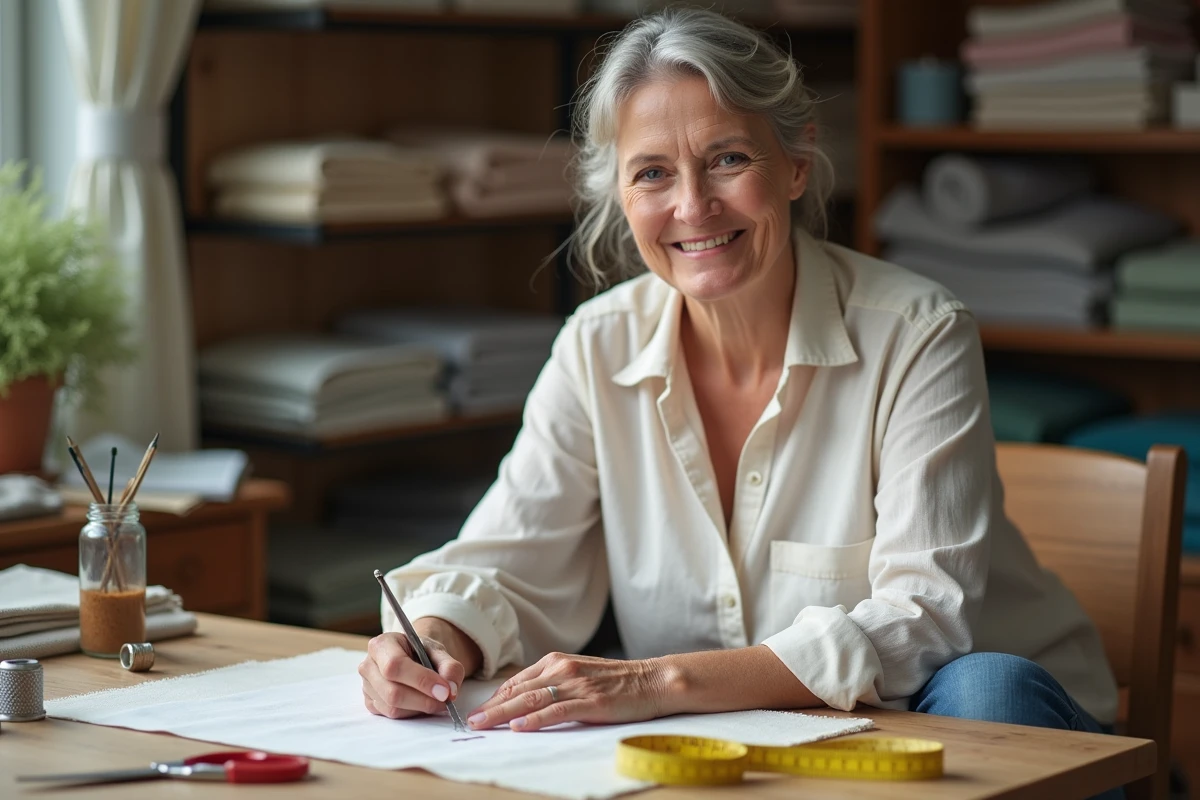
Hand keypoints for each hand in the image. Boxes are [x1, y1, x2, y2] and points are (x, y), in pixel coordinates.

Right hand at [359, 628, 463, 718]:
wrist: (412, 657)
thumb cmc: (422, 652)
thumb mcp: (439, 651)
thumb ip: (449, 667)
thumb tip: (450, 690)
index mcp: (383, 644)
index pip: (395, 665)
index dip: (421, 680)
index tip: (444, 690)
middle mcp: (368, 665)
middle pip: (392, 692)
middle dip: (423, 700)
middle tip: (445, 699)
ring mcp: (366, 686)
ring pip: (392, 707)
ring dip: (419, 708)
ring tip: (435, 700)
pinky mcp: (370, 703)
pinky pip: (391, 715)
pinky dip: (412, 713)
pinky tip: (421, 702)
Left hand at [466, 653, 668, 731]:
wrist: (652, 680)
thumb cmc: (616, 681)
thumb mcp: (579, 674)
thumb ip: (553, 683)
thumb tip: (523, 701)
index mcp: (557, 662)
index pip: (517, 681)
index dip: (495, 697)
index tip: (478, 710)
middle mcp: (562, 669)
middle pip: (518, 690)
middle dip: (492, 707)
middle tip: (470, 721)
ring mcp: (576, 685)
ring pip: (531, 700)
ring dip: (503, 713)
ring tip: (484, 724)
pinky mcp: (590, 702)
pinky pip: (556, 711)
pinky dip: (535, 719)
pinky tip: (519, 726)